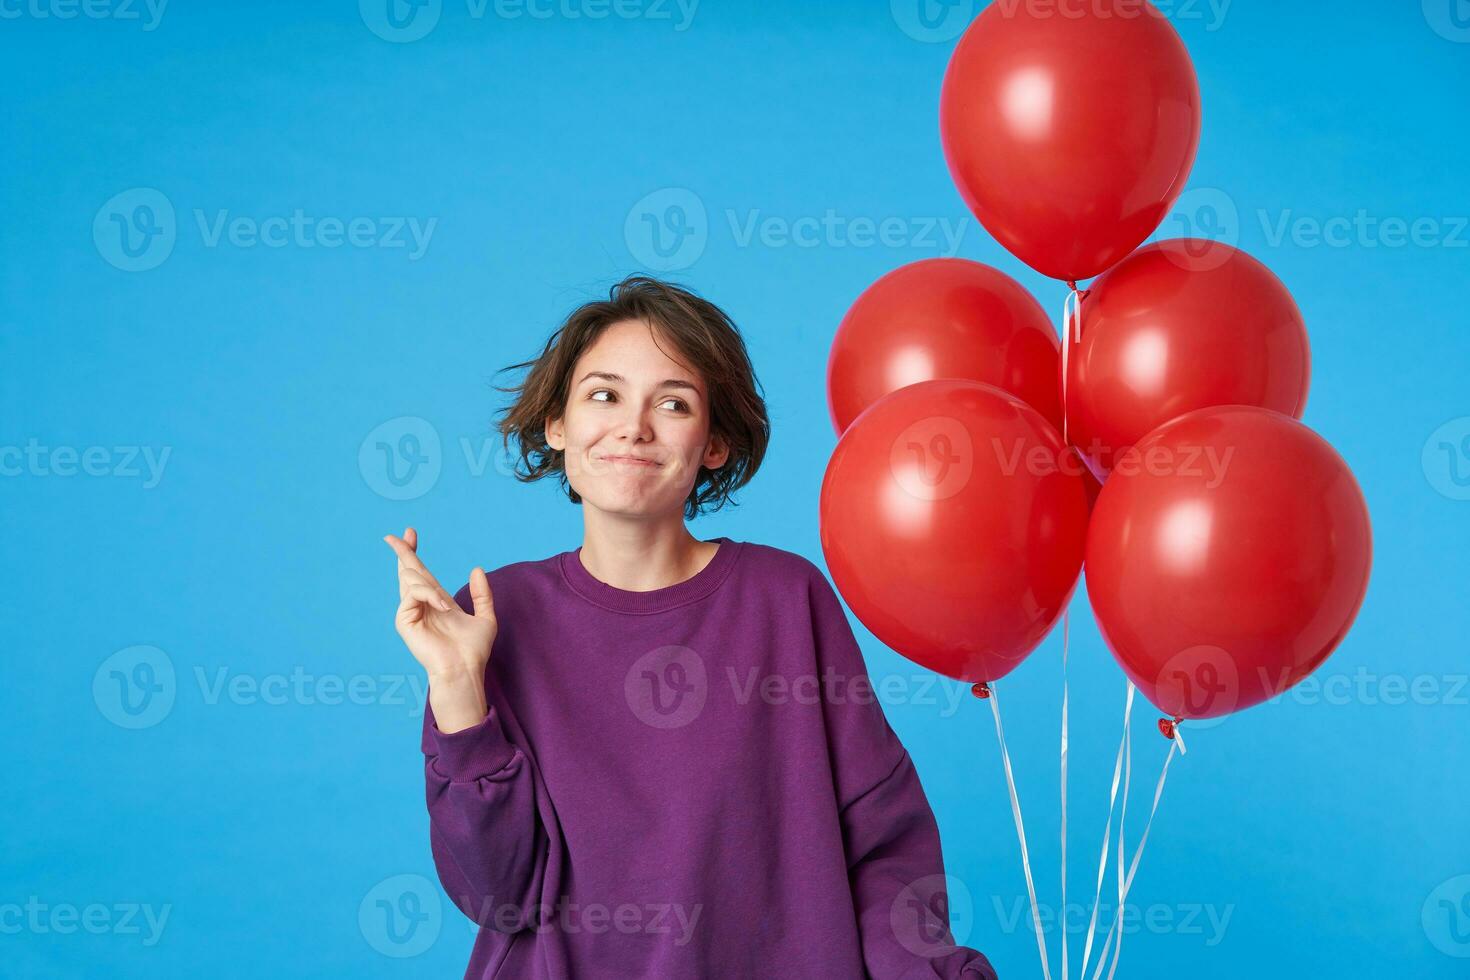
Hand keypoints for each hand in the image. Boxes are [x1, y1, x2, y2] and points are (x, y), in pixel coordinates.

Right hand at [384, 525, 496, 694]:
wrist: (464, 669)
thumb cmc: (473, 651)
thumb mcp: (486, 617)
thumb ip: (482, 594)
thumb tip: (476, 569)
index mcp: (437, 601)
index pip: (421, 572)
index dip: (414, 552)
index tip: (411, 533)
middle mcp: (421, 604)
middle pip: (407, 571)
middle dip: (403, 551)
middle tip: (395, 535)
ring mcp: (410, 612)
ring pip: (411, 579)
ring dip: (430, 586)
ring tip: (448, 607)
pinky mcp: (404, 621)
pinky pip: (413, 594)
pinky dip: (430, 596)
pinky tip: (444, 607)